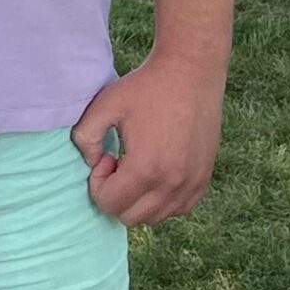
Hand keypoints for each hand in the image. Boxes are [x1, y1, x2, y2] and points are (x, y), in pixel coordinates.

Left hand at [68, 48, 227, 226]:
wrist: (190, 71)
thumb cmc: (145, 87)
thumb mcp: (104, 105)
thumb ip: (85, 138)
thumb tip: (92, 164)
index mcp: (145, 169)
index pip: (109, 204)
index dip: (99, 183)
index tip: (108, 156)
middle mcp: (172, 184)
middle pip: (131, 217)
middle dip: (118, 194)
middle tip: (121, 161)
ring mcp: (192, 184)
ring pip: (155, 217)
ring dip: (140, 199)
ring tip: (140, 165)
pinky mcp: (204, 179)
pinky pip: (179, 209)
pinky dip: (164, 200)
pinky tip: (159, 170)